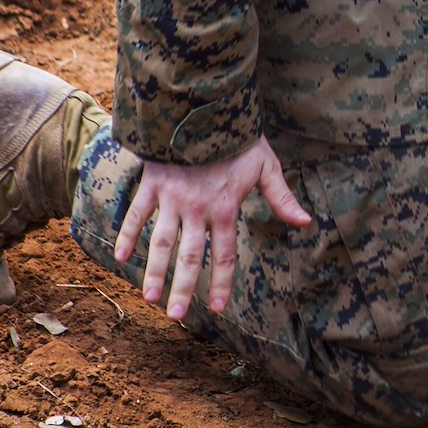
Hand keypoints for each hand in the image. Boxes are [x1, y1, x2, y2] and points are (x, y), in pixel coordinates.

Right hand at [114, 135, 312, 320]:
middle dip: (183, 289)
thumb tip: (306, 222)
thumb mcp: (266, 167)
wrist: (204, 110)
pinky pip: (137, 214)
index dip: (221, 283)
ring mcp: (171, 200)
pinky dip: (127, 234)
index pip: (224, 255)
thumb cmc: (238, 140)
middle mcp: (196, 210)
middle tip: (176, 317)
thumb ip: (282, 198)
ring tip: (150, 298)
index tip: (218, 309)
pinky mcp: (152, 185)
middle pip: (189, 257)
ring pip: (160, 243)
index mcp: (224, 209)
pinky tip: (120, 257)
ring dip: (154, 271)